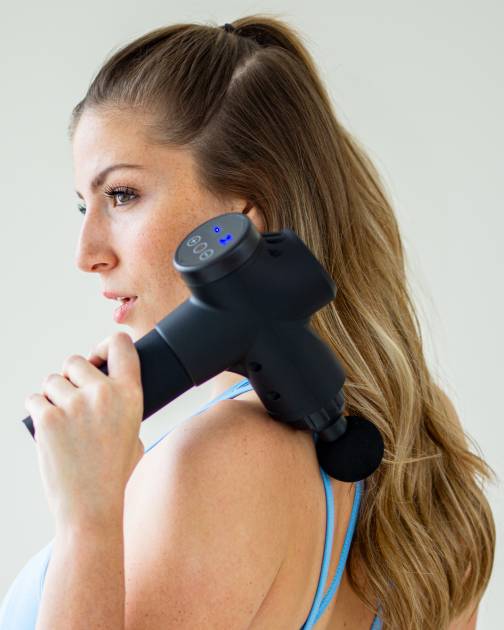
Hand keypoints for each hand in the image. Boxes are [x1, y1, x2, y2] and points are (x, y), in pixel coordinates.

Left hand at [24, 332, 143, 530]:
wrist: (91, 505)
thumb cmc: (113, 471)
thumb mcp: (134, 431)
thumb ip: (122, 403)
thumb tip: (105, 383)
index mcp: (130, 394)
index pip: (121, 345)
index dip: (106, 344)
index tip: (98, 355)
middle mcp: (103, 394)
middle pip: (76, 360)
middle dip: (71, 376)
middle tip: (73, 399)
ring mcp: (74, 405)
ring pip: (51, 380)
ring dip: (53, 394)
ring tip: (62, 420)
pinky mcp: (48, 419)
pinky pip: (34, 399)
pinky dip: (38, 410)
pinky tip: (48, 428)